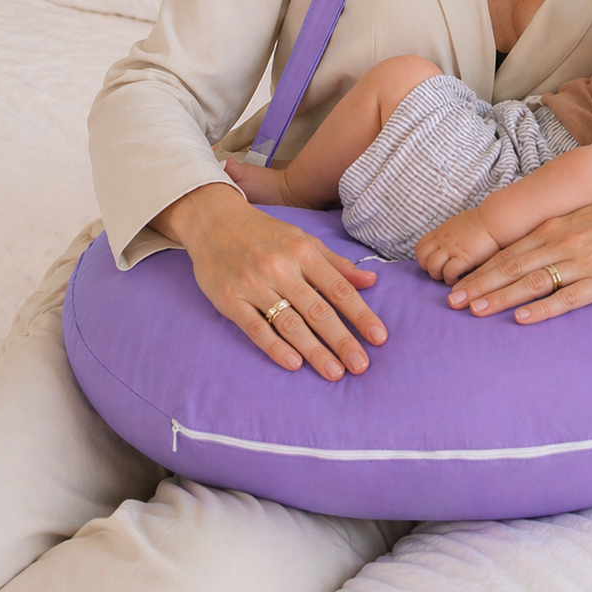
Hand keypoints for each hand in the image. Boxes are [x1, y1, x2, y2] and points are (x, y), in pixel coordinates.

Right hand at [152, 183, 386, 379]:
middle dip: (342, 340)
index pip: (338, 288)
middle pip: (317, 310)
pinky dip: (274, 347)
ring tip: (334, 372)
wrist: (213, 219)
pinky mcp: (230, 300)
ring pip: (289, 323)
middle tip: (361, 365)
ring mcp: (254, 285)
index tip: (379, 338)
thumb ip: (336, 263)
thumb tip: (371, 280)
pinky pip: (255, 327)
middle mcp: (280, 268)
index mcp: (303, 252)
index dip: (361, 314)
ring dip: (314, 350)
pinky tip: (293, 363)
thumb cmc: (264, 232)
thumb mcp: (302, 239)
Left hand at [415, 208, 501, 283]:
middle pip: (422, 257)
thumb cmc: (482, 223)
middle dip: (428, 268)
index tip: (433, 262)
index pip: (420, 246)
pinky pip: (448, 272)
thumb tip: (445, 243)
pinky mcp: (464, 257)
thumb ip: (448, 234)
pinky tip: (458, 278)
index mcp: (441, 232)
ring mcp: (452, 248)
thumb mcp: (458, 224)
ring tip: (448, 277)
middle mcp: (443, 240)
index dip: (423, 258)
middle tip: (439, 272)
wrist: (496, 220)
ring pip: (432, 266)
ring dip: (438, 275)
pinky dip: (450, 278)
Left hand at [446, 172, 591, 323]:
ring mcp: (582, 263)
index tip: (453, 287)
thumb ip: (545, 238)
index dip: (478, 272)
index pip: (506, 255)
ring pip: (533, 282)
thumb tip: (514, 257)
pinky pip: (568, 297)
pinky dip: (543, 308)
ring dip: (501, 297)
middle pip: (511, 269)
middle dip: (479, 286)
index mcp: (551, 230)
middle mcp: (560, 244)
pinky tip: (523, 318)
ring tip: (476, 310)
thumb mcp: (573, 221)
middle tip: (452, 303)